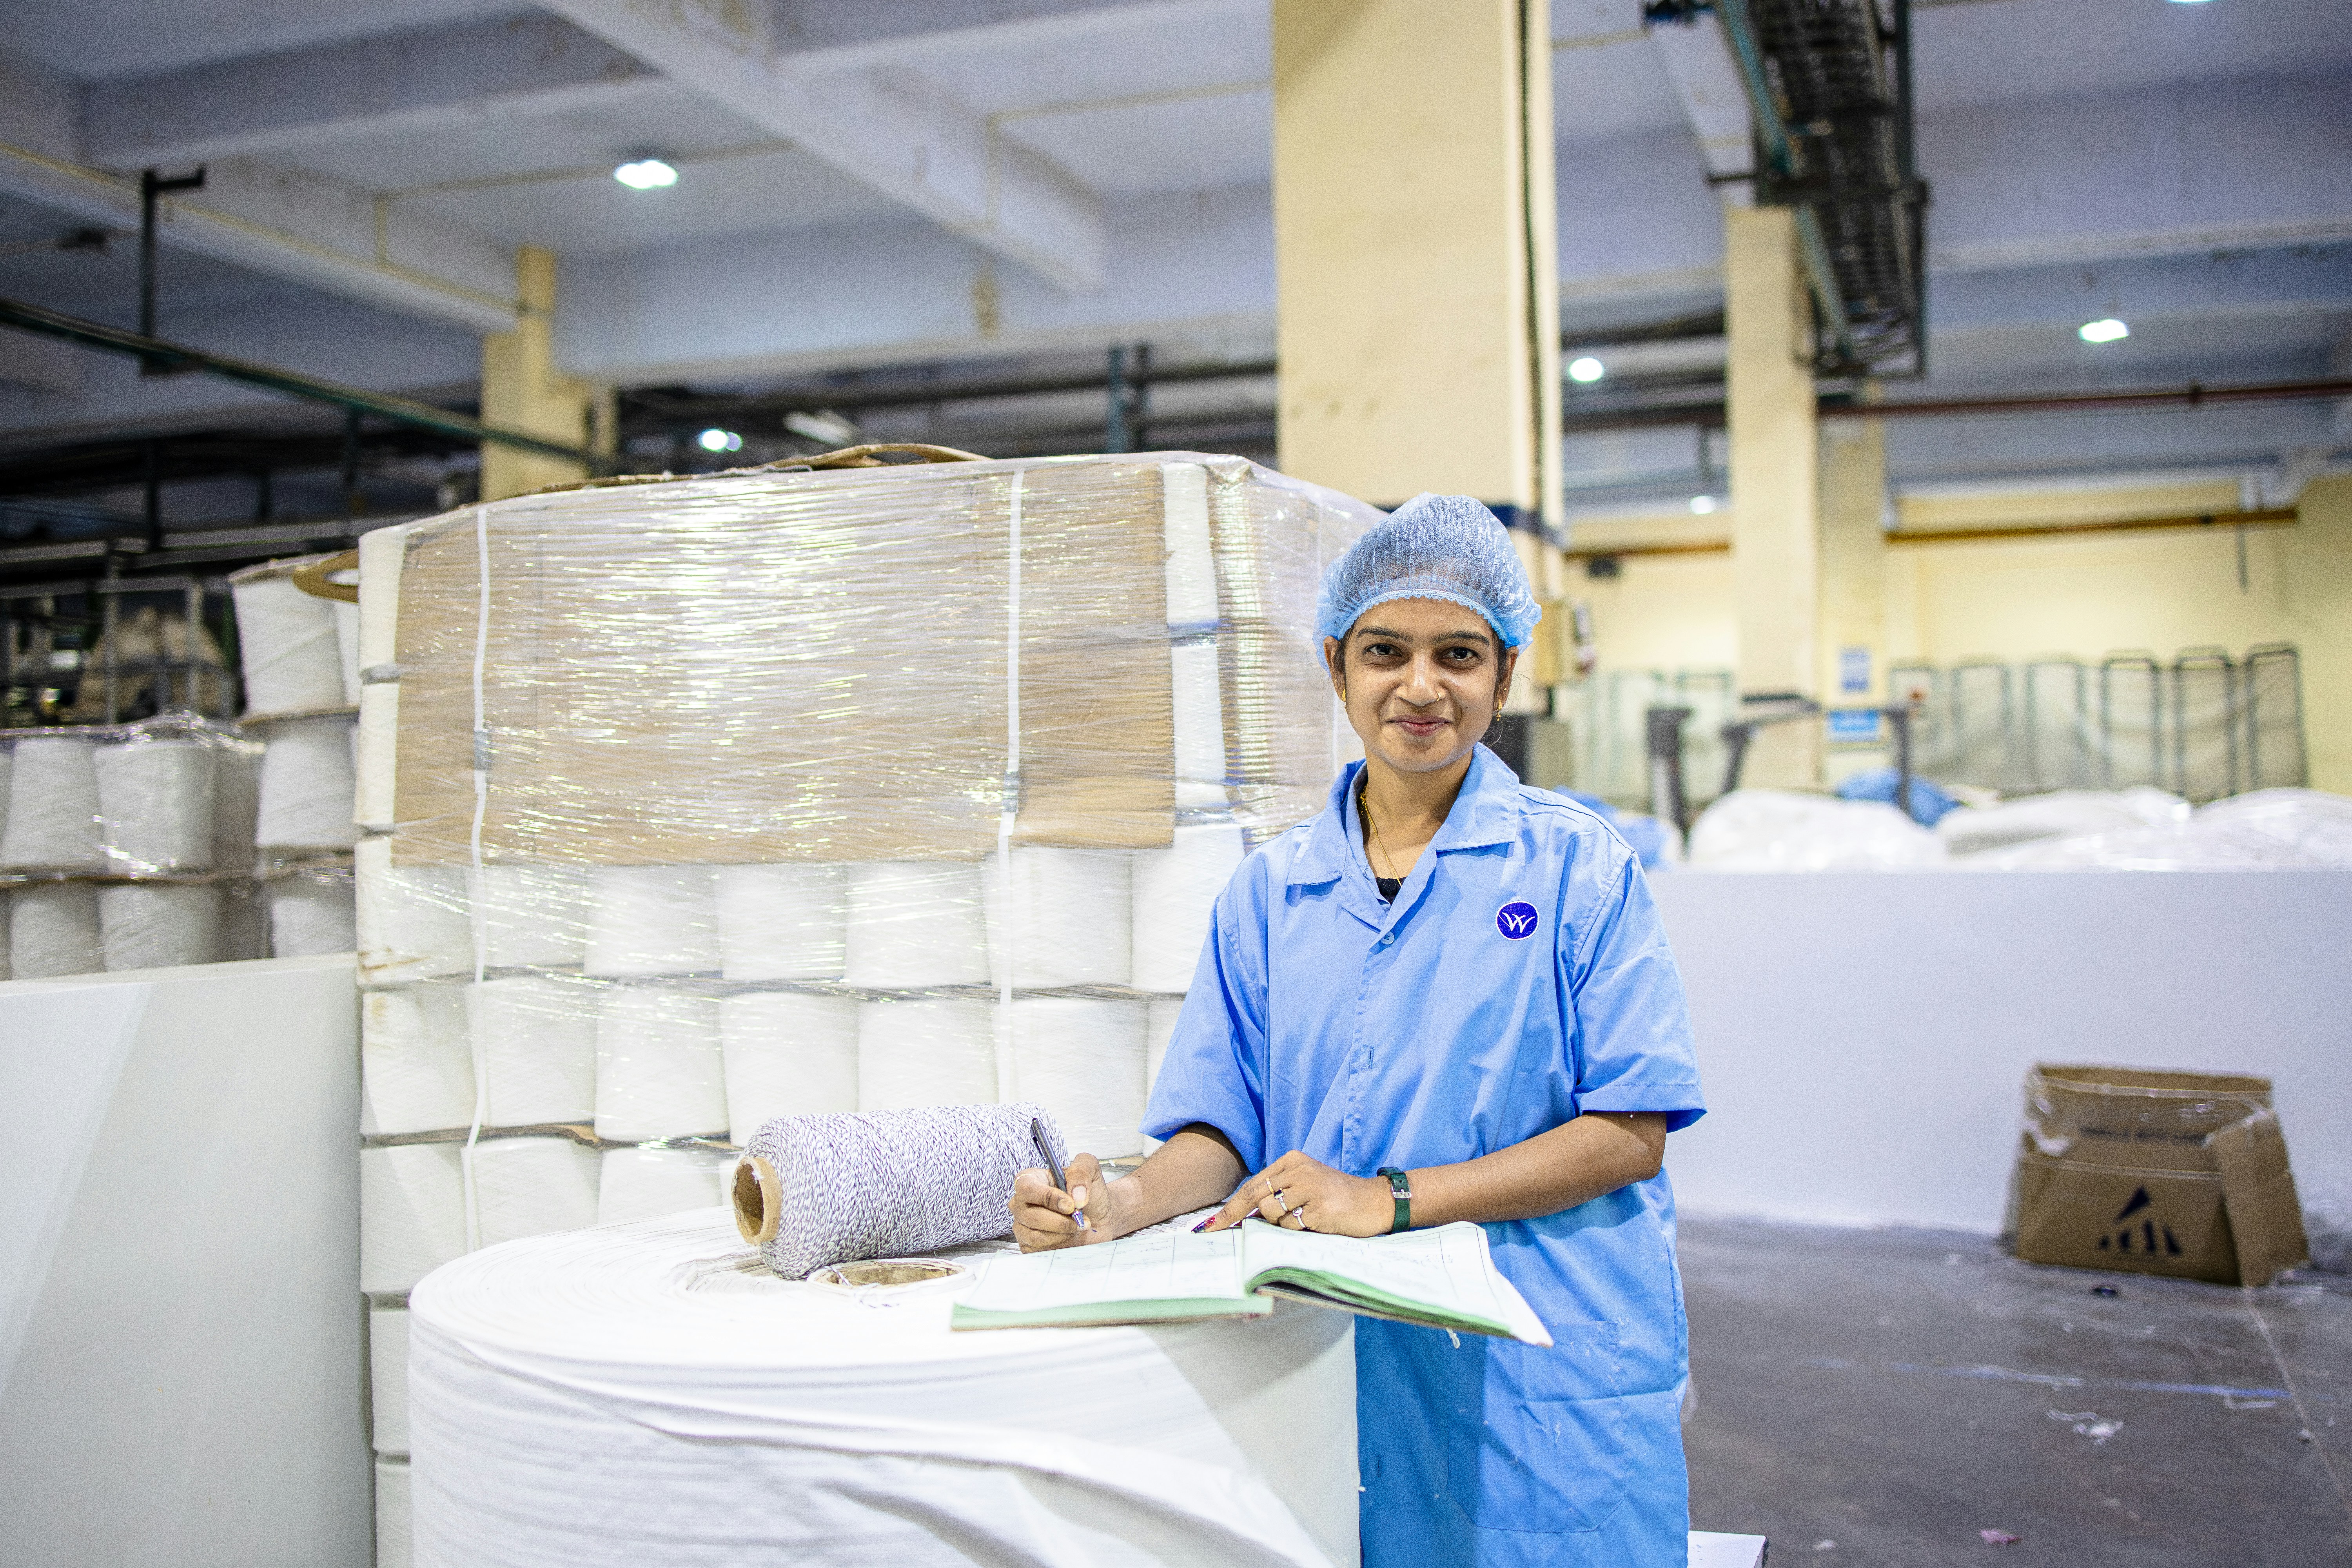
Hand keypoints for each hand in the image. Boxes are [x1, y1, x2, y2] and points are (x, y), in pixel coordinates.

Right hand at [1009, 1152, 1127, 1250]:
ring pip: (1036, 1236)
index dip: (1048, 1198)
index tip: (1070, 1205)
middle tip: (1080, 1218)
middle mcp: (1022, 1203)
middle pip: (1031, 1216)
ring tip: (1076, 1226)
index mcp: (1031, 1180)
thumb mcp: (1090, 1170)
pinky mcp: (1029, 1245)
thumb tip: (1075, 1195)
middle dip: (1061, 1221)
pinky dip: (1060, 1245)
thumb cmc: (1089, 1194)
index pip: (1027, 1189)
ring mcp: (1022, 1225)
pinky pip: (1040, 1250)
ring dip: (1063, 1233)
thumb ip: (1081, 1172)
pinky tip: (1069, 1237)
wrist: (1099, 1217)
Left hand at [1198, 1150, 1393, 1237]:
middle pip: (1255, 1195)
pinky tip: (1315, 1222)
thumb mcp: (1305, 1184)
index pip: (1253, 1184)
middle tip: (1215, 1230)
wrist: (1374, 1201)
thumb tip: (1243, 1215)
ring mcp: (1309, 1187)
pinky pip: (1291, 1226)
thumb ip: (1278, 1193)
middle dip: (1232, 1215)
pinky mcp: (1319, 1207)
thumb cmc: (1336, 1197)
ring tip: (1305, 1218)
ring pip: (1272, 1213)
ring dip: (1281, 1224)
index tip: (1211, 1224)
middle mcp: (1298, 1169)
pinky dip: (1297, 1230)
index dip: (1230, 1206)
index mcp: (1292, 1160)